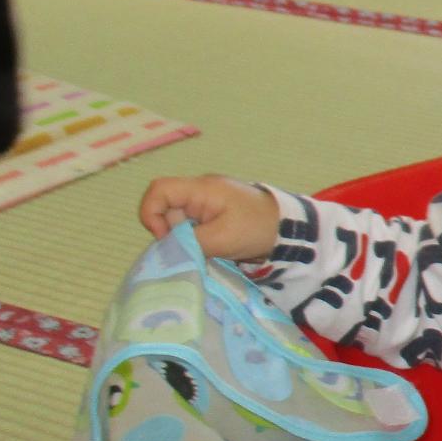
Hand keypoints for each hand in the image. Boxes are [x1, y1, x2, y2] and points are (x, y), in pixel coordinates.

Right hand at [138, 175, 279, 260]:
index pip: (158, 190)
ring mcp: (208, 201)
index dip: (151, 213)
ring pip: (179, 219)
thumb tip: (166, 251)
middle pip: (167, 207)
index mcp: (201, 188)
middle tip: (191, 248)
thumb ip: (189, 243)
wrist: (290, 229)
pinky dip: (197, 238)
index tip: (165, 238)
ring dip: (186, 237)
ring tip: (207, 248)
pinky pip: (194, 224)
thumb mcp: (221, 239)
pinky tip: (212, 247)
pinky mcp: (215, 213)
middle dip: (172, 231)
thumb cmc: (257, 228)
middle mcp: (201, 190)